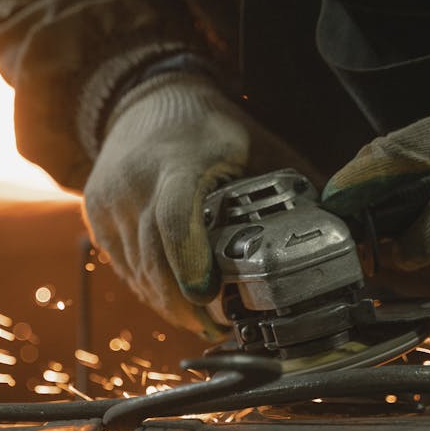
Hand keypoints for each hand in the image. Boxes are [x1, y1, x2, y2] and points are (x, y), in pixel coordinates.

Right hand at [83, 71, 306, 335]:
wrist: (144, 101)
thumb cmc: (207, 128)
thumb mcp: (251, 145)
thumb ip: (286, 184)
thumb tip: (333, 223)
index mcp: (178, 162)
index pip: (174, 220)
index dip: (190, 265)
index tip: (209, 297)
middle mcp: (135, 182)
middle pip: (154, 258)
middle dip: (185, 304)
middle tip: (218, 329)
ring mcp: (109, 200)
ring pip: (137, 271)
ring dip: (168, 304)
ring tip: (201, 323)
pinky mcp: (96, 216)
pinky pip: (123, 267)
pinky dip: (149, 290)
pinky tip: (174, 302)